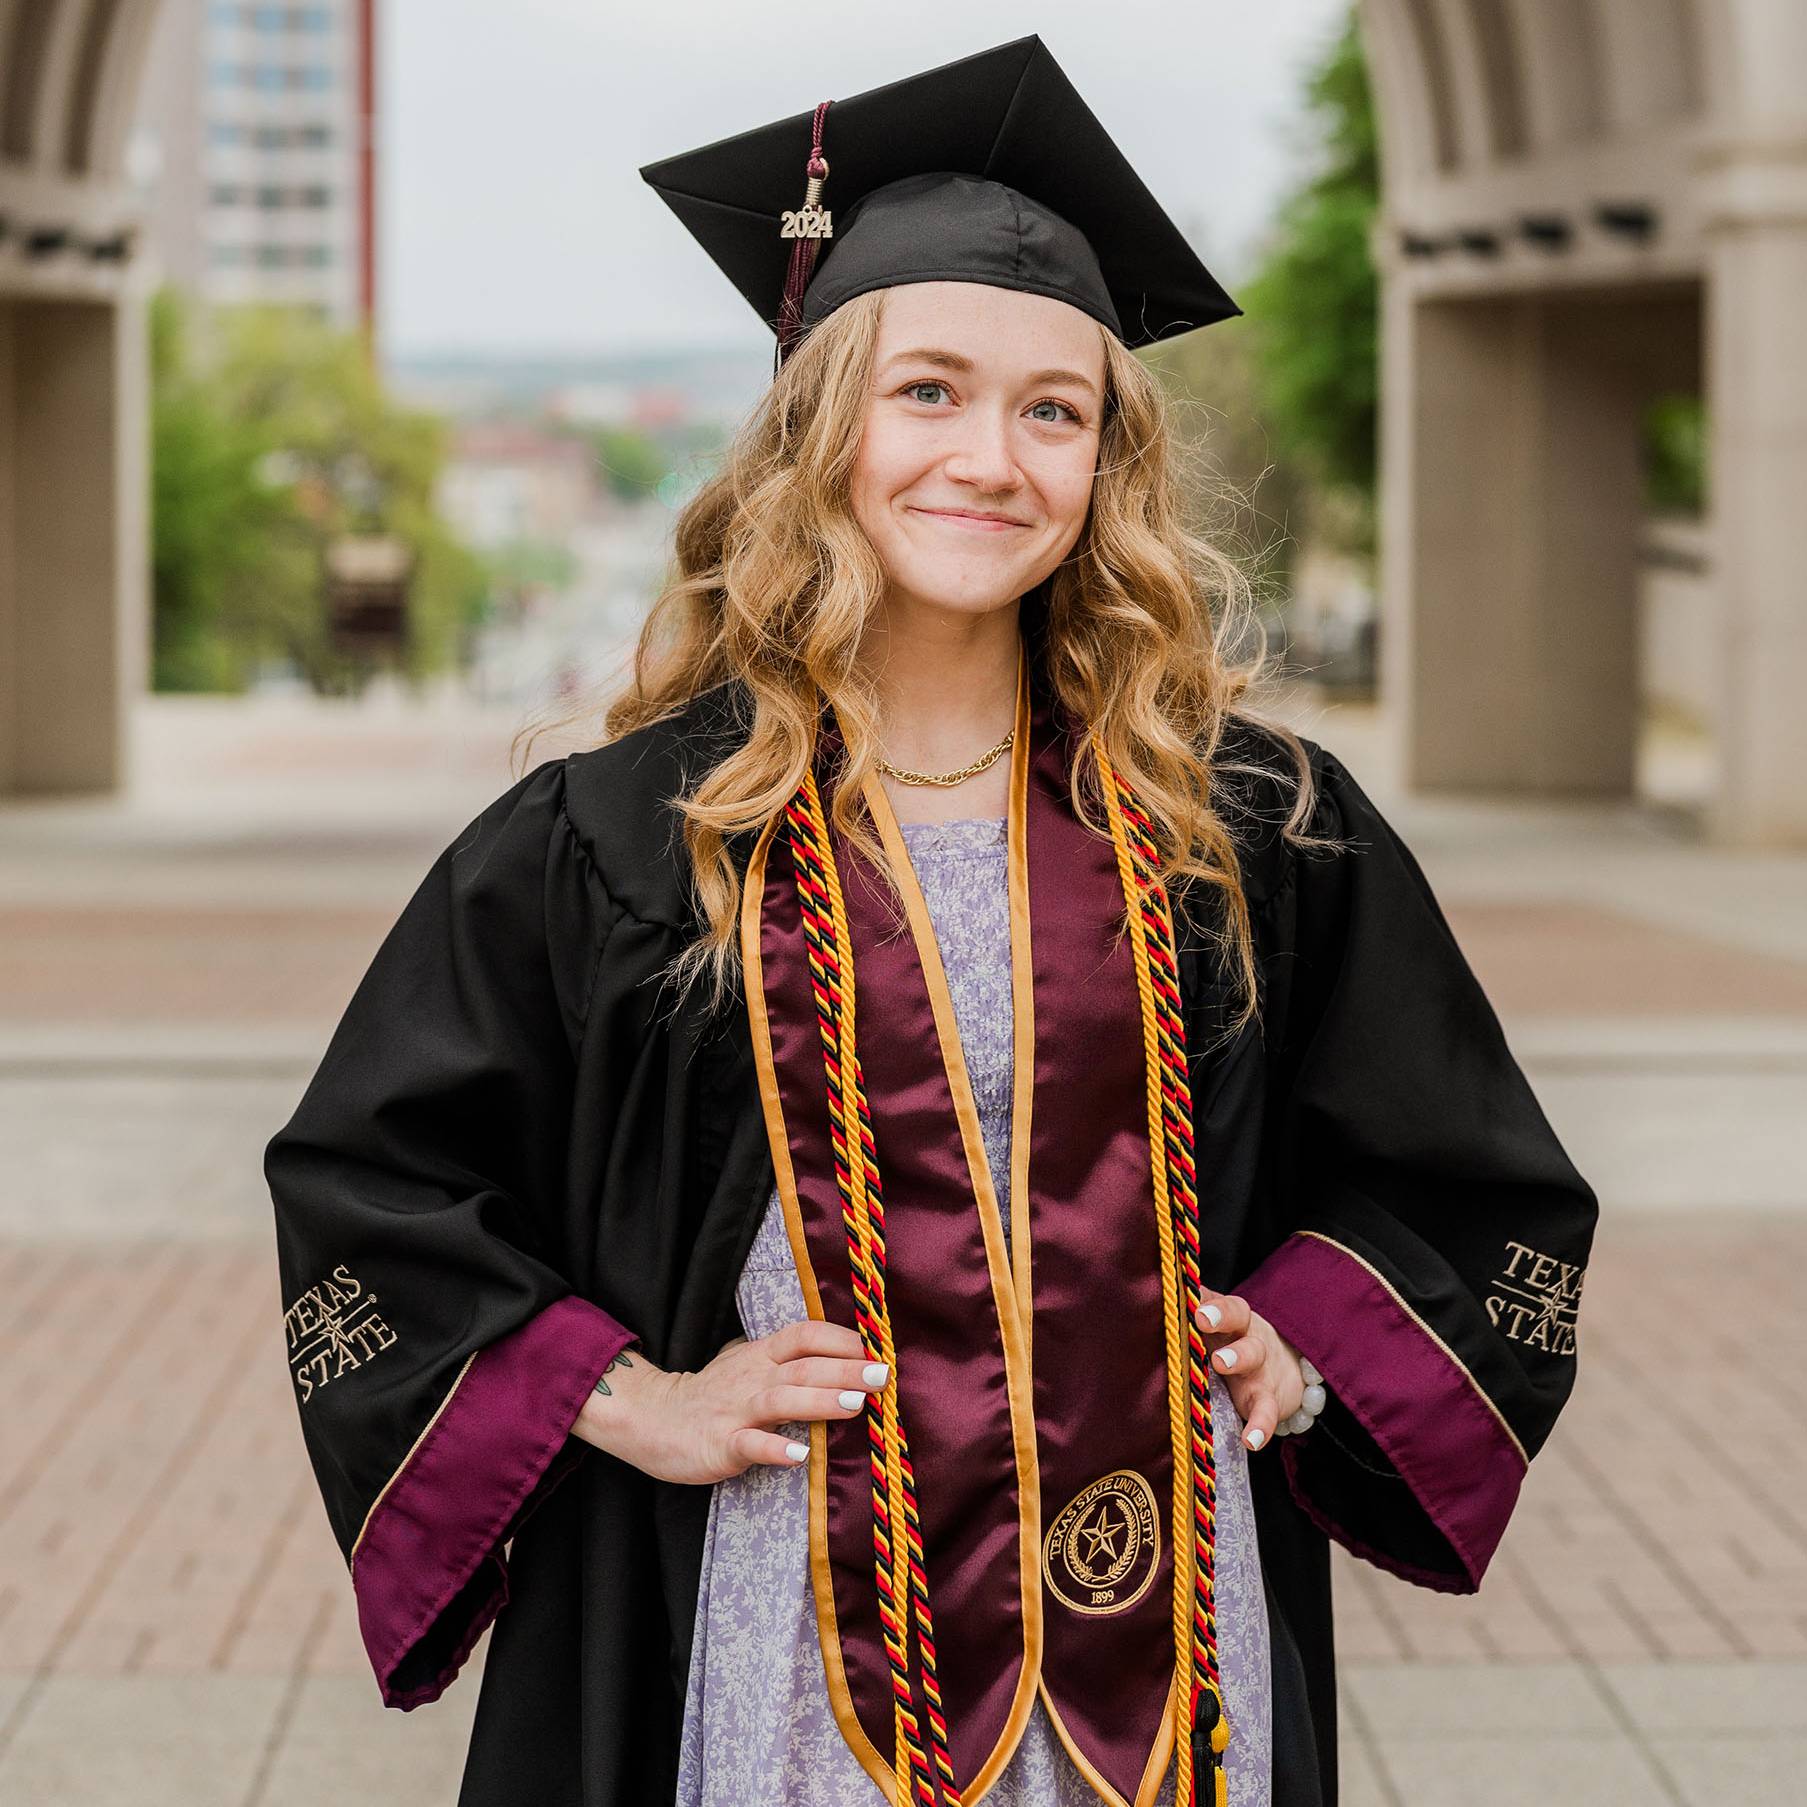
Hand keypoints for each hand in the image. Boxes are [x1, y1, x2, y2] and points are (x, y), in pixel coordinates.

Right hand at [575, 1318, 888, 1485]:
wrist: (653, 1419)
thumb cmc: (712, 1394)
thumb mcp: (748, 1364)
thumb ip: (785, 1359)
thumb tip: (841, 1355)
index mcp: (760, 1355)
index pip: (803, 1335)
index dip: (839, 1338)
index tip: (873, 1347)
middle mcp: (752, 1377)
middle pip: (803, 1367)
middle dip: (845, 1370)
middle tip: (882, 1375)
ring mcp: (735, 1410)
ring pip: (781, 1401)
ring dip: (820, 1402)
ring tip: (855, 1406)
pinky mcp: (720, 1444)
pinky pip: (749, 1445)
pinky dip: (774, 1449)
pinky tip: (799, 1455)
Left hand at [1193, 1287, 1306, 1451]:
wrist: (1286, 1369)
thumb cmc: (1232, 1343)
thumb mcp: (1218, 1325)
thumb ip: (1191, 1309)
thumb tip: (1157, 1291)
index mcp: (1229, 1318)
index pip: (1222, 1300)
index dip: (1209, 1298)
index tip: (1192, 1301)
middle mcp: (1244, 1335)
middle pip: (1239, 1319)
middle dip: (1221, 1317)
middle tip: (1202, 1319)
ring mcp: (1258, 1367)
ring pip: (1253, 1357)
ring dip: (1238, 1357)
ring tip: (1221, 1362)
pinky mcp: (1267, 1399)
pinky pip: (1266, 1412)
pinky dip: (1260, 1426)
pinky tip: (1251, 1441)